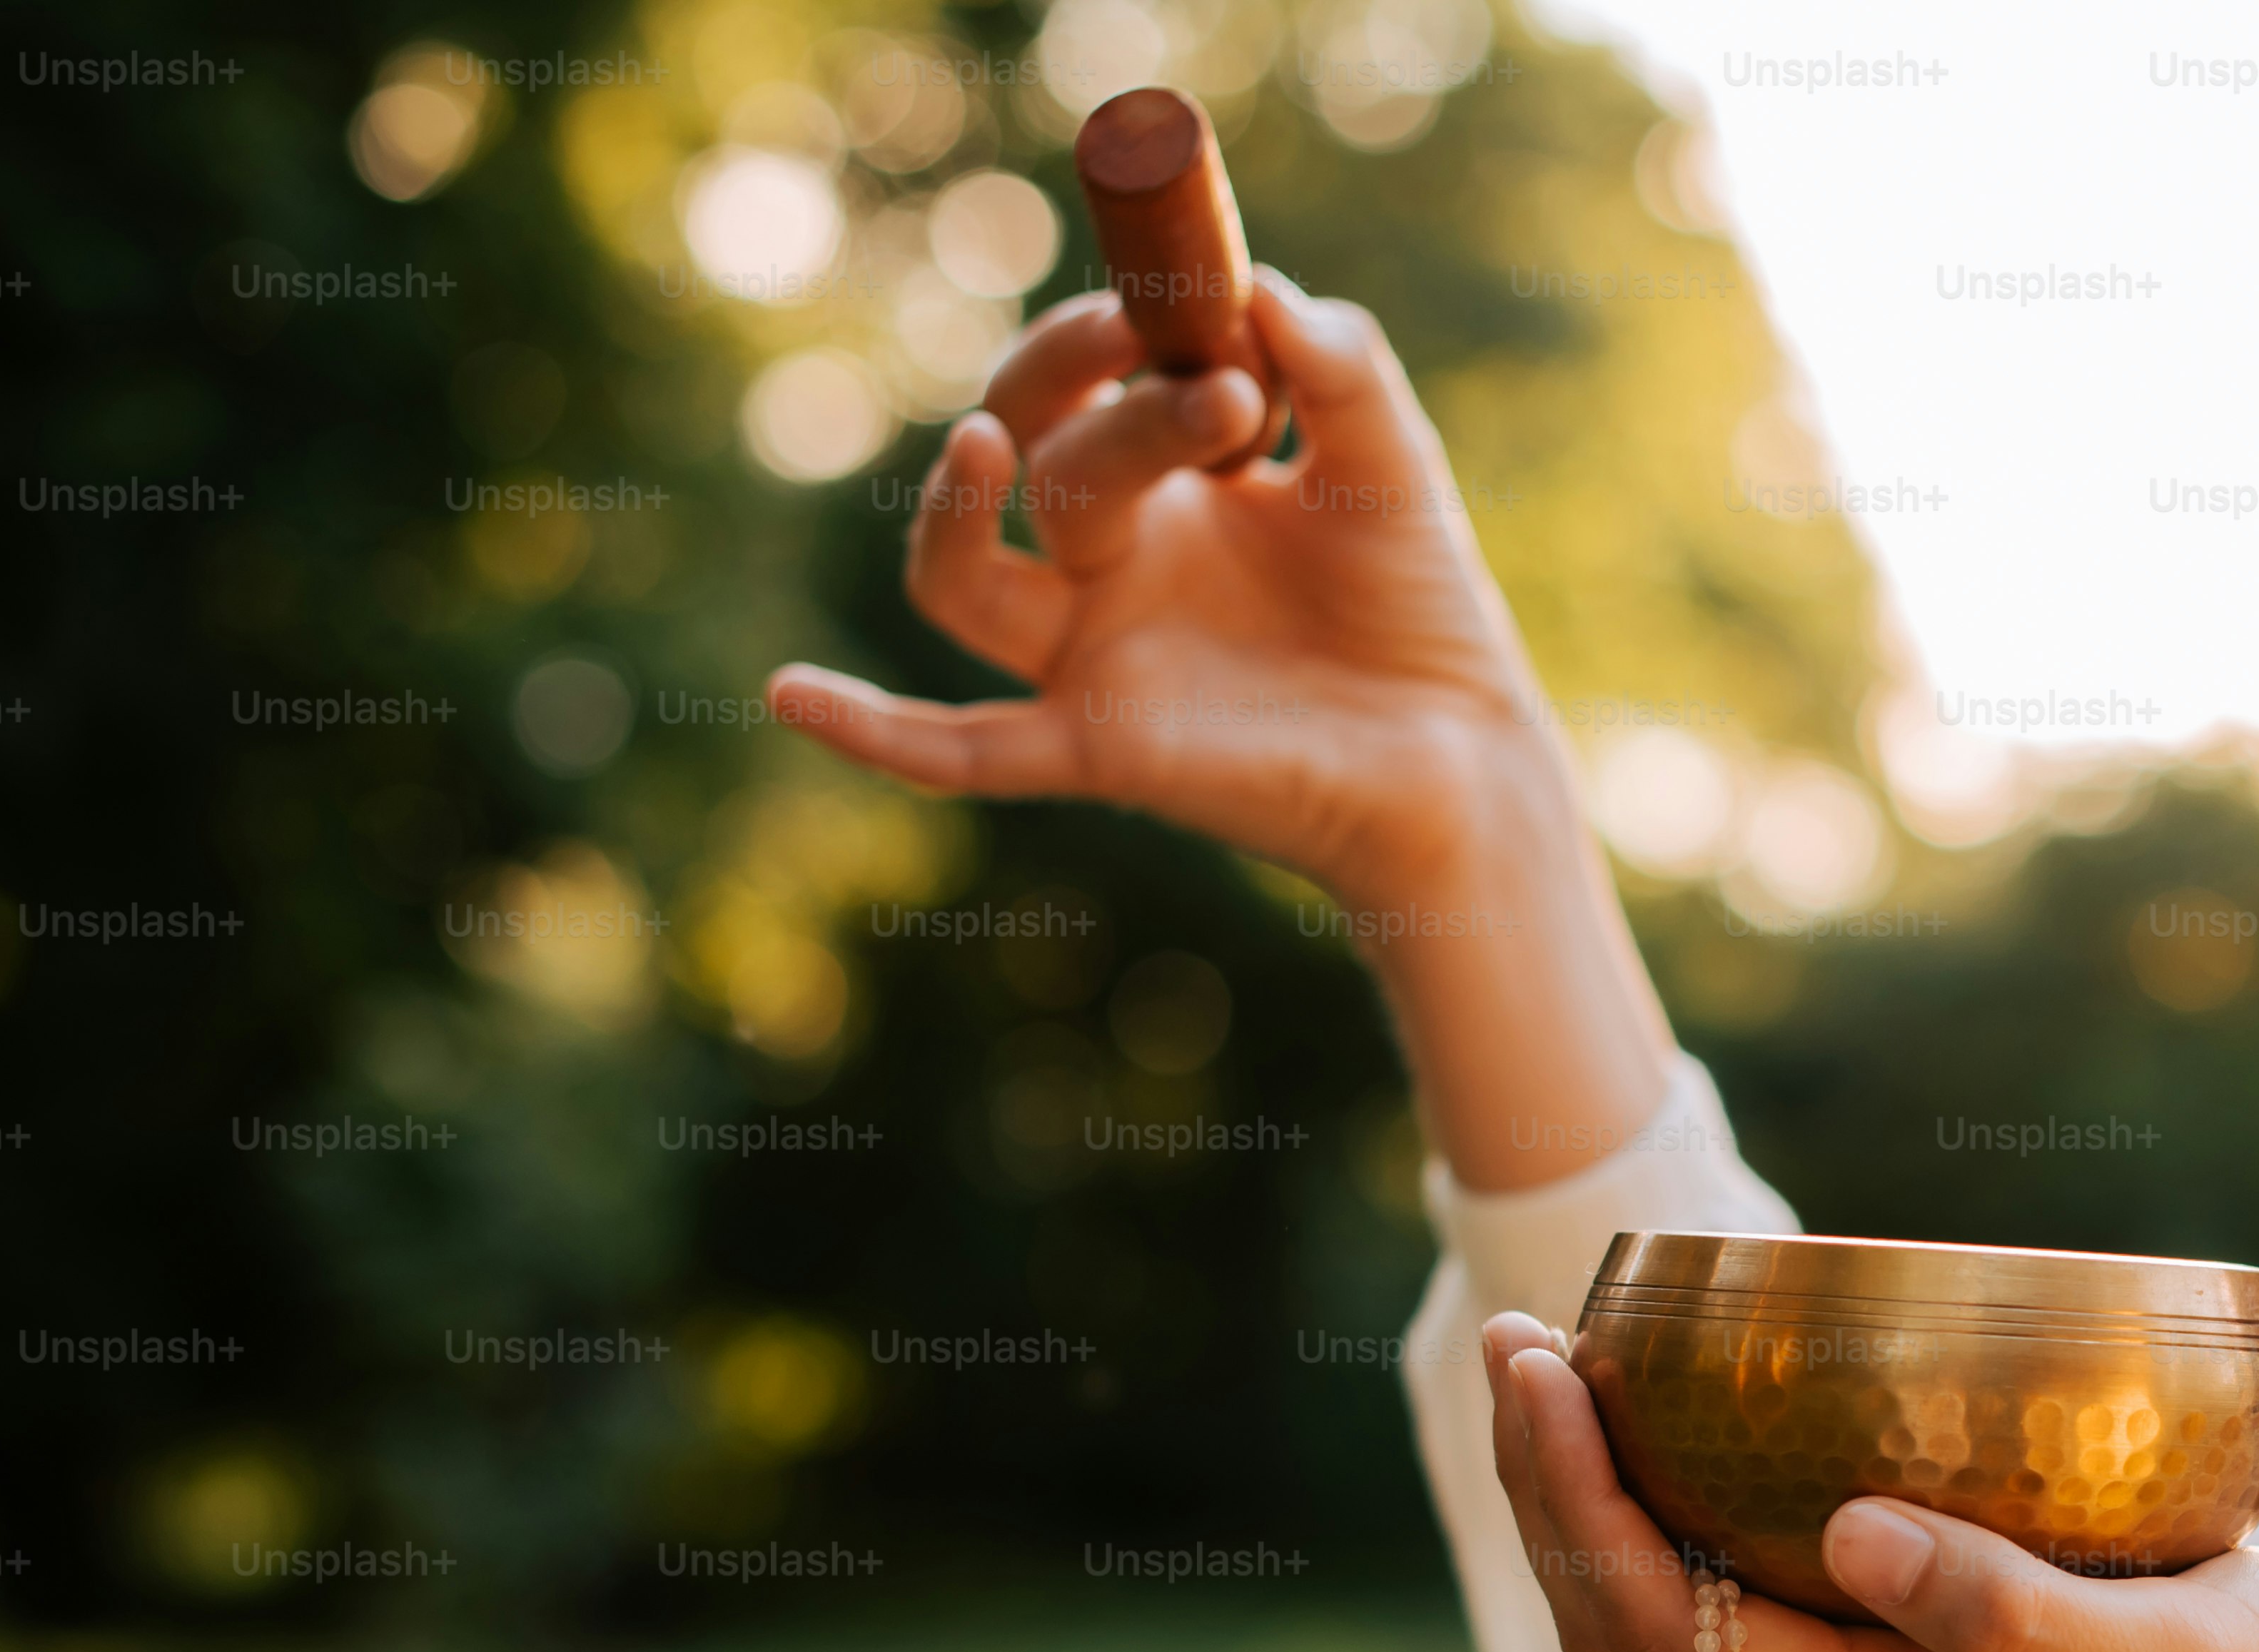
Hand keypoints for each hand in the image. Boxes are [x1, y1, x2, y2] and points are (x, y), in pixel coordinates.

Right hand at [761, 271, 1678, 1193]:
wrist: (1467, 753)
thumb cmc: (1420, 608)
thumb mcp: (1387, 462)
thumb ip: (1339, 367)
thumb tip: (1262, 291)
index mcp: (1161, 485)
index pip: (1081, 383)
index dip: (1116, 328)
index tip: (1207, 301)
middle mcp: (1108, 564)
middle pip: (1037, 458)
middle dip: (1095, 396)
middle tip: (1213, 383)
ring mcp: (1094, 655)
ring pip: (967, 579)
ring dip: (958, 505)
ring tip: (992, 440)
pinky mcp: (1103, 746)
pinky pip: (962, 750)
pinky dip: (874, 732)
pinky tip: (791, 696)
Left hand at [1479, 1314, 2258, 1651]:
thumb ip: (2019, 1618)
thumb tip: (1850, 1537)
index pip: (1658, 1622)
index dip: (1572, 1501)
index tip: (1545, 1362)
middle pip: (1628, 1618)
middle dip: (1549, 1486)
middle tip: (1524, 1332)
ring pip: (1672, 1601)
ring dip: (1600, 1488)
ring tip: (1572, 1352)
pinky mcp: (1903, 1642)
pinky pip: (1744, 1574)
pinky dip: (1683, 1489)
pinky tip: (1695, 1395)